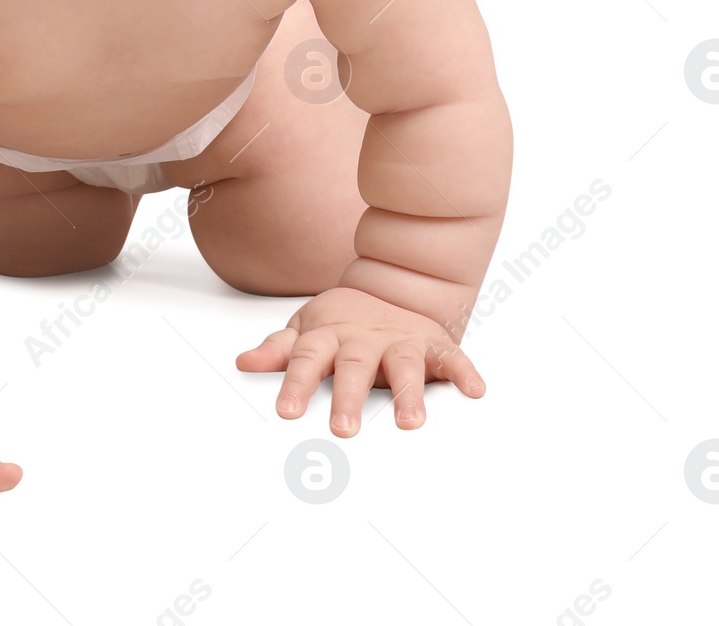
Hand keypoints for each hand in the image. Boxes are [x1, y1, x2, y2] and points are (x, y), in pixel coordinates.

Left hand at [236, 286, 484, 434]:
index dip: (297, 384)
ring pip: (404, 365)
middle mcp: (364, 339)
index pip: (308, 359)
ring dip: (408, 393)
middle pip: (355, 366)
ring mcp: (400, 340)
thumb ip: (279, 350)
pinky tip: (474, 390)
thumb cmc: (342, 322)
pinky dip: (463, 372)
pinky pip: (451, 358)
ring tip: (409, 423)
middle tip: (343, 431)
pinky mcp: (432, 344)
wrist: (389, 286)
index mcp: (329, 336)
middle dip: (350, 397)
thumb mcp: (306, 330)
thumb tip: (244, 362)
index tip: (286, 412)